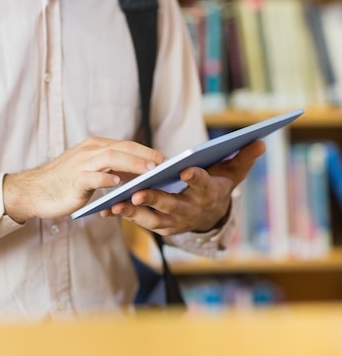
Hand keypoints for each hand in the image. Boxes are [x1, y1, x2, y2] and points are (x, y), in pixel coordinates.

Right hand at [3, 136, 164, 222]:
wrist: (33, 191)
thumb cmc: (65, 183)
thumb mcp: (91, 172)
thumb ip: (112, 170)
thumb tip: (140, 174)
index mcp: (95, 146)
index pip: (126, 145)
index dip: (147, 150)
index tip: (166, 159)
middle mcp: (90, 150)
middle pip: (123, 147)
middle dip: (146, 154)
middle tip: (165, 163)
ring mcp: (81, 163)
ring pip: (111, 158)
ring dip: (132, 163)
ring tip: (150, 170)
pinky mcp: (73, 180)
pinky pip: (91, 177)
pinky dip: (106, 178)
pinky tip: (118, 183)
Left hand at [101, 140, 265, 234]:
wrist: (210, 215)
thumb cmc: (219, 185)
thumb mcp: (233, 172)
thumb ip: (244, 157)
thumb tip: (260, 140)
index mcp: (208, 193)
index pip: (203, 183)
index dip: (195, 177)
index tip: (185, 168)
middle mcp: (190, 210)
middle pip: (171, 204)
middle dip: (155, 198)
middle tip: (138, 192)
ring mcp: (174, 221)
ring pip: (151, 216)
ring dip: (133, 212)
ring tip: (115, 203)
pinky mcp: (159, 226)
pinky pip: (140, 221)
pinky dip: (124, 216)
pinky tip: (107, 208)